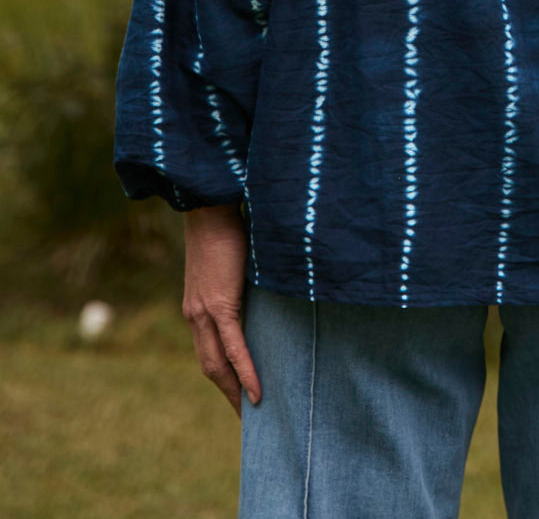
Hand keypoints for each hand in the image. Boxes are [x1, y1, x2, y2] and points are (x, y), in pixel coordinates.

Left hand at [182, 202, 260, 417]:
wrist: (212, 205)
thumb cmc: (226, 228)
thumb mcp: (227, 266)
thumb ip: (235, 287)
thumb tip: (258, 299)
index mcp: (195, 307)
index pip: (207, 352)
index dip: (221, 377)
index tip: (236, 396)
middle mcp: (194, 315)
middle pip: (209, 367)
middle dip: (227, 394)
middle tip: (246, 417)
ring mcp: (204, 311)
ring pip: (218, 364)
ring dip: (234, 392)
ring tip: (252, 413)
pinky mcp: (220, 304)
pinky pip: (234, 347)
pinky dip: (245, 371)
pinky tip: (257, 391)